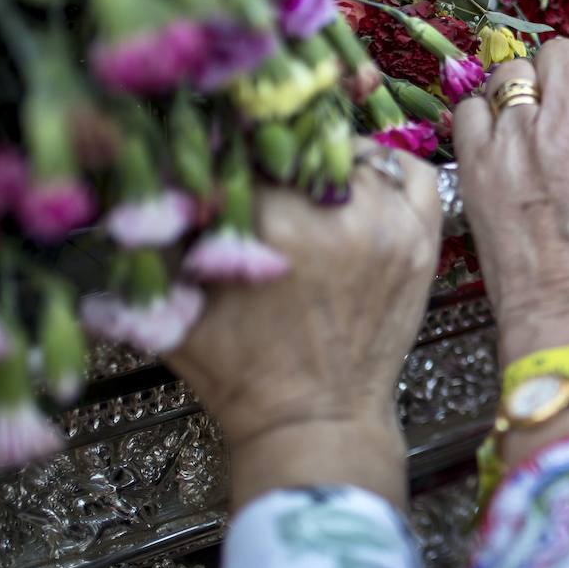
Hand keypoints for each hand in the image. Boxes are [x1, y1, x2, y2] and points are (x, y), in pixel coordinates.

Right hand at [167, 142, 441, 510]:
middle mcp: (336, 215)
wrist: (315, 421)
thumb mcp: (176, 312)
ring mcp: (388, 226)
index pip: (251, 149)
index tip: (229, 167)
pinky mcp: (421, 243)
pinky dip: (391, 168)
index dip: (236, 155)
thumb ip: (157, 246)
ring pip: (359, 155)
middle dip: (283, 156)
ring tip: (312, 184)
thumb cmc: (241, 373)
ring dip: (333, 162)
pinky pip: (417, 174)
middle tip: (270, 175)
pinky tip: (365, 182)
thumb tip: (146, 185)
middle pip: (307, 145)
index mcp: (273, 223)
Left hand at [454, 36, 568, 364]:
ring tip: (529, 122)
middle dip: (564, 72)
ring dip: (523, 90)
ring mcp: (520, 139)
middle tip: (562, 101)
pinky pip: (472, 107)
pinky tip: (499, 140)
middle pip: (560, 52)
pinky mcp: (479, 161)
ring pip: (513, 72)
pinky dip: (485, 117)